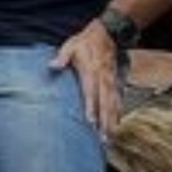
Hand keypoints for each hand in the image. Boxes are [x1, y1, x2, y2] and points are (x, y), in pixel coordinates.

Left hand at [50, 21, 122, 137]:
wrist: (107, 33)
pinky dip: (119, 111)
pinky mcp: (116, 81)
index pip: (91, 92)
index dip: (91, 107)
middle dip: (104, 121)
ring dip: (112, 120)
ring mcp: (111, 80)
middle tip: (103, 138)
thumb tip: (52, 65)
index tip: (90, 121)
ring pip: (113, 103)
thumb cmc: (86, 42)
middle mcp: (103, 78)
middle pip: (105, 103)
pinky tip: (117, 122)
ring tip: (110, 136)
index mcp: (91, 71)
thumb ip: (62, 56)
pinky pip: (119, 98)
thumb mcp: (71, 46)